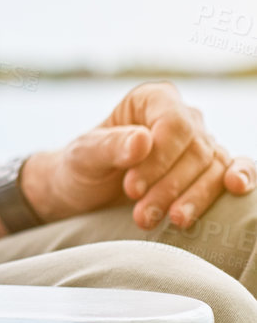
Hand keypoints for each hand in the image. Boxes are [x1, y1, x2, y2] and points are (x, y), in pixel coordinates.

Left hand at [21, 82, 255, 230]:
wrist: (85, 192)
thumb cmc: (82, 167)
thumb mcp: (83, 156)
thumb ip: (109, 146)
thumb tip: (144, 140)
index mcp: (150, 100)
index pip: (172, 122)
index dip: (159, 157)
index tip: (132, 187)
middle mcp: (182, 117)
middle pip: (193, 149)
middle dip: (169, 187)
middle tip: (142, 214)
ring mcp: (199, 143)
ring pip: (212, 168)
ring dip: (193, 199)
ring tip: (169, 222)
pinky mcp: (209, 170)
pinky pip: (234, 169)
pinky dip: (242, 177)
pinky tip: (235, 188)